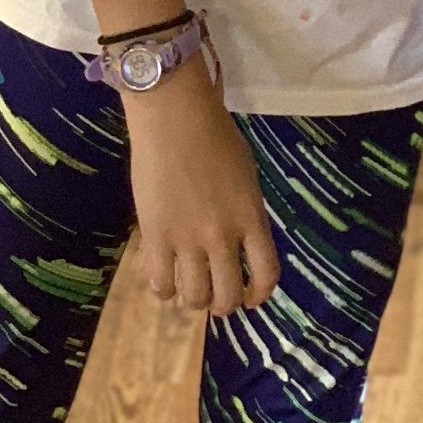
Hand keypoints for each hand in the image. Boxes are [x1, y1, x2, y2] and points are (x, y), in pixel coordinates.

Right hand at [123, 60, 280, 317]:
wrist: (175, 118)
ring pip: (195, 297)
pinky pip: (161, 283)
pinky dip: (164, 289)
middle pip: (228, 296)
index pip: (266, 273)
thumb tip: (238, 238)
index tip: (252, 298)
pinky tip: (165, 278)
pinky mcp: (156, 237)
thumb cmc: (215, 134)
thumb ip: (244, 211)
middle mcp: (223, 235)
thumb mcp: (245, 175)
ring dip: (195, 300)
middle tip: (217, 297)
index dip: (260, 295)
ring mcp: (188, 239)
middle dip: (224, 304)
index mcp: (251, 216)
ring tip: (190, 289)